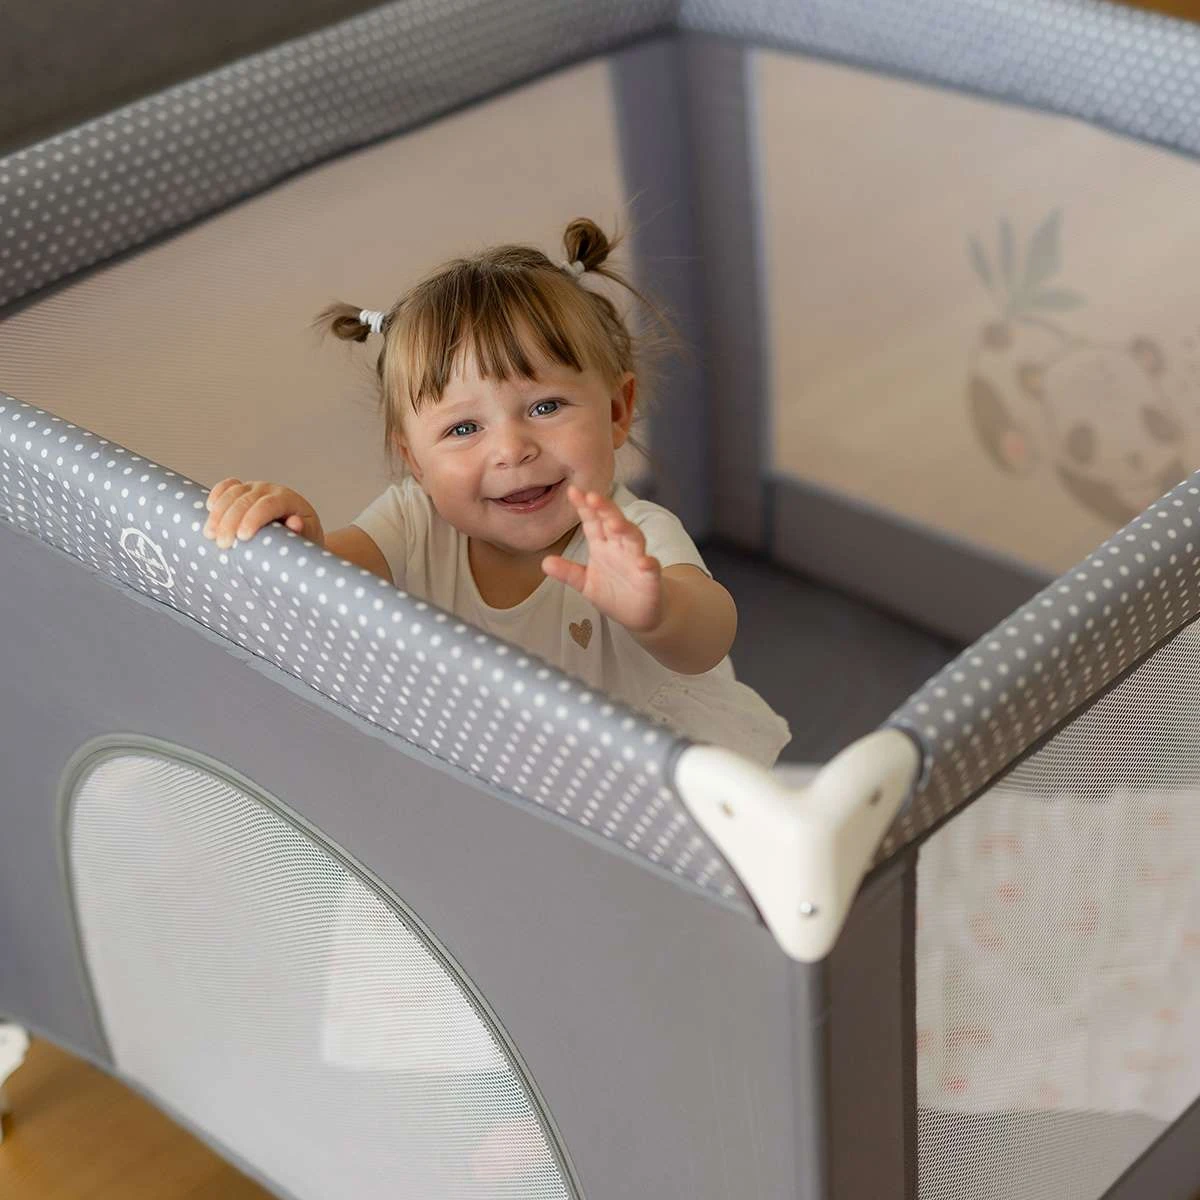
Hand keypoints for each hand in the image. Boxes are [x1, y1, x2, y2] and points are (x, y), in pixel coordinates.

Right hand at [202, 478, 324, 549]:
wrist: (298, 530)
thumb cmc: (303, 538)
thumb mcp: (306, 538)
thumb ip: (302, 531)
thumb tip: (295, 523)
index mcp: (288, 500)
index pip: (269, 505)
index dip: (253, 519)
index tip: (242, 537)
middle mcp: (270, 490)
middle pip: (246, 500)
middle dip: (231, 521)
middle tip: (222, 544)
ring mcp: (254, 487)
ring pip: (233, 493)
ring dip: (218, 513)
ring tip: (209, 534)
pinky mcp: (242, 490)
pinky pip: (227, 486)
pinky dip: (217, 495)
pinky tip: (208, 508)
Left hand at [542, 485, 662, 632]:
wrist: (640, 614)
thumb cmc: (614, 592)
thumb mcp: (585, 583)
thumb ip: (568, 572)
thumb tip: (545, 563)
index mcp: (602, 546)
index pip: (593, 522)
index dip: (584, 507)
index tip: (573, 491)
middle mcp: (620, 548)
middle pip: (613, 522)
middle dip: (605, 509)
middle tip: (592, 497)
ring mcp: (637, 560)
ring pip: (633, 538)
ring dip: (626, 529)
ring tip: (614, 523)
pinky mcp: (650, 578)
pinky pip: (651, 568)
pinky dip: (649, 563)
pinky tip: (644, 562)